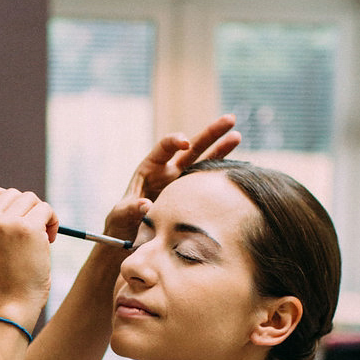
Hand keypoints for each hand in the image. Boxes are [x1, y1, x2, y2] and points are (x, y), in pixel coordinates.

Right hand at [0, 186, 57, 327]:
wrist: (11, 306)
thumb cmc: (1, 284)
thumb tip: (7, 206)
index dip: (9, 202)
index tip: (18, 219)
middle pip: (13, 194)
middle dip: (27, 210)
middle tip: (34, 234)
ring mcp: (4, 223)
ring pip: (30, 199)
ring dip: (41, 215)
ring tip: (42, 238)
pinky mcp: (26, 228)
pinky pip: (45, 209)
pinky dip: (53, 221)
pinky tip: (50, 239)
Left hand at [104, 115, 239, 242]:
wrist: (131, 239)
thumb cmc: (121, 224)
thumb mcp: (121, 216)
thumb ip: (131, 209)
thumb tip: (146, 205)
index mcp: (150, 168)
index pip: (164, 147)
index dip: (174, 142)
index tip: (184, 143)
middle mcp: (169, 171)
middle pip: (192, 147)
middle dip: (210, 133)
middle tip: (230, 119)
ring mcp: (183, 183)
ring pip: (205, 162)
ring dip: (221, 149)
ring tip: (237, 135)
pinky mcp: (191, 197)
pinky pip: (207, 184)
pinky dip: (220, 176)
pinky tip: (238, 170)